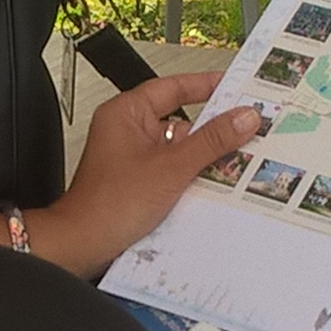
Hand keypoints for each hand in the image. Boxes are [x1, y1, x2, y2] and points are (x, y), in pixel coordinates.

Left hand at [30, 70, 260, 274]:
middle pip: (181, 119)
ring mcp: (134, 157)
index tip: (237, 86)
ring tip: (238, 157)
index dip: (207, 85)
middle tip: (246, 125)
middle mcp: (128, 131)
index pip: (173, 87)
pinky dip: (193, 174)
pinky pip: (174, 169)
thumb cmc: (107, 205)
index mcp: (126, 114)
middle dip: (213, 128)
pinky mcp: (140, 181)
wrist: (84, 245)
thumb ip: (211, 141)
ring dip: (205, 155)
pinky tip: (217, 182)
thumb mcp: (172, 167)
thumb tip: (243, 118)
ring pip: (180, 148)